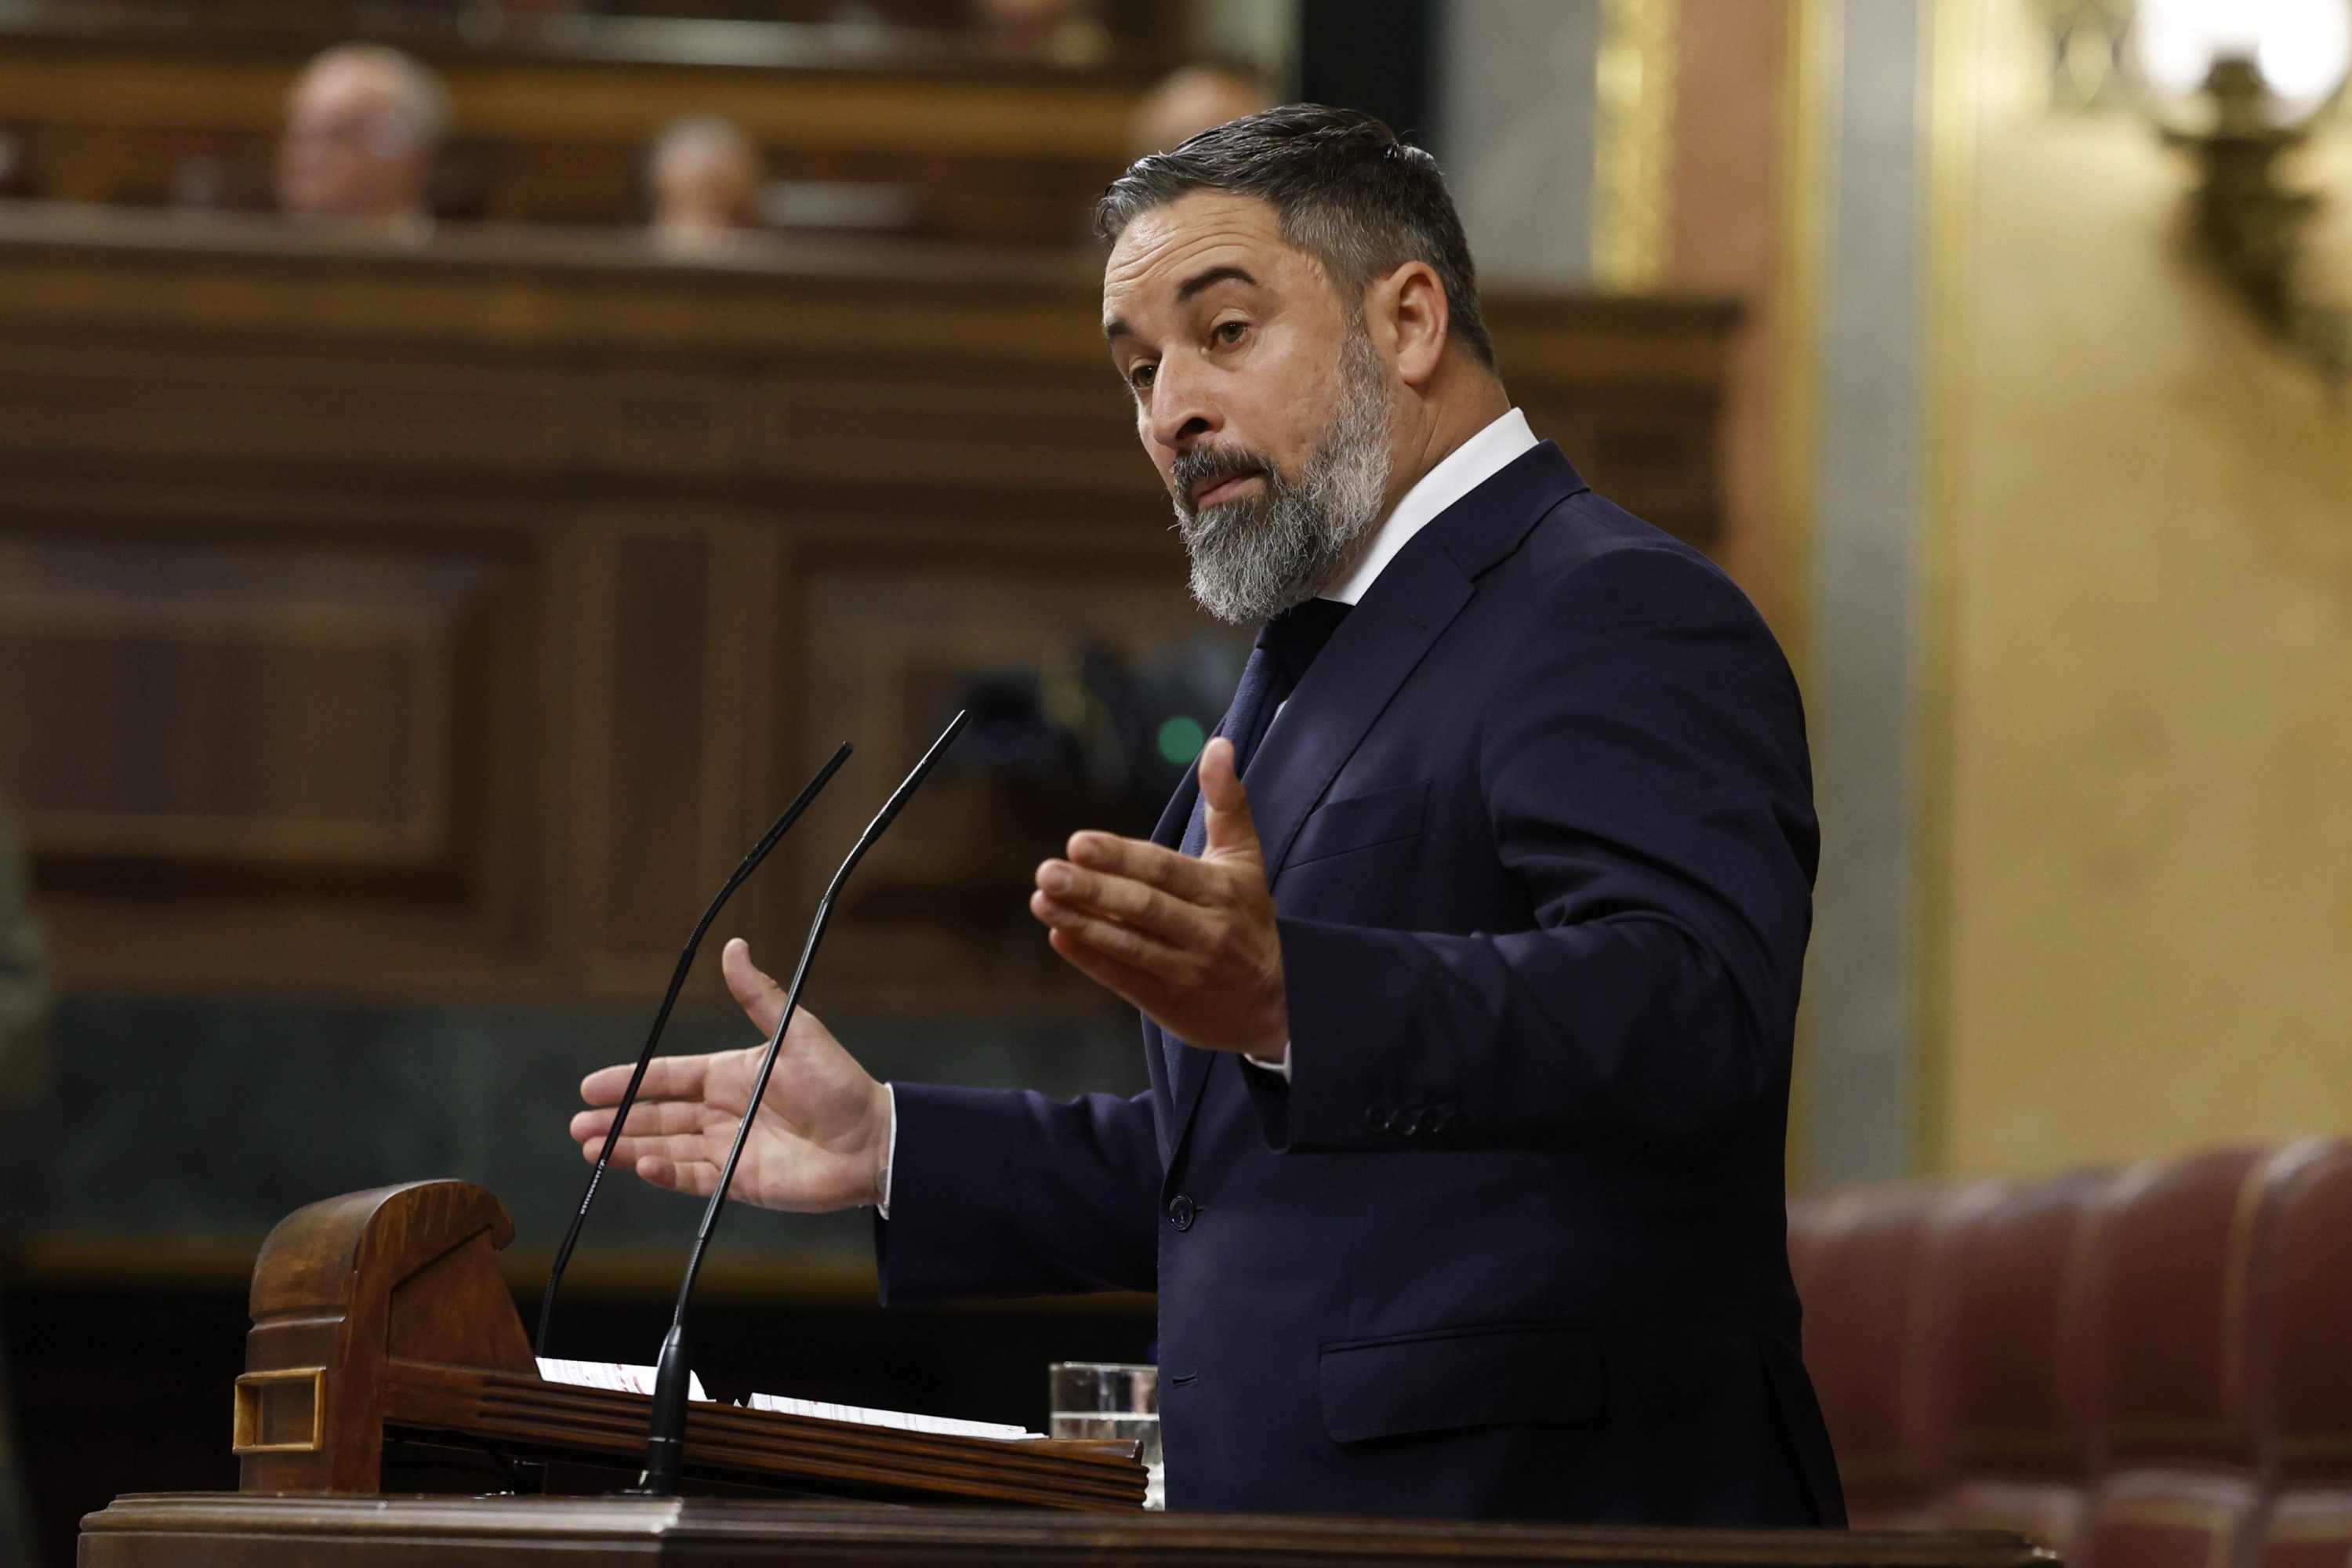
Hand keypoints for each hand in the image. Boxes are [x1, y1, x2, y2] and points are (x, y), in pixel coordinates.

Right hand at [569, 938, 891, 1211]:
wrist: (873, 1140)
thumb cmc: (839, 1083)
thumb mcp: (796, 1032)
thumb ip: (757, 996)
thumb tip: (733, 946)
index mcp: (731, 1074)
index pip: (670, 1077)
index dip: (630, 1081)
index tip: (590, 1085)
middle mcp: (724, 1111)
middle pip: (658, 1116)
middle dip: (617, 1120)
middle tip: (577, 1126)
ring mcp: (729, 1147)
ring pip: (666, 1147)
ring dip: (629, 1147)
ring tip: (592, 1149)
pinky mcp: (740, 1181)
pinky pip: (693, 1177)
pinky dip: (666, 1173)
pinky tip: (641, 1164)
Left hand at [1030, 736, 1286, 1056]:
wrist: (1276, 1001)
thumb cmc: (1249, 916)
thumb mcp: (1245, 859)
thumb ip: (1227, 802)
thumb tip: (1219, 744)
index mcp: (1222, 891)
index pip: (1165, 870)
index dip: (1121, 856)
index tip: (1078, 842)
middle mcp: (1206, 931)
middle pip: (1143, 908)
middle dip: (1093, 889)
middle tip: (1047, 870)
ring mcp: (1186, 970)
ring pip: (1129, 945)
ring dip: (1082, 923)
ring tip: (1041, 899)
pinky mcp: (1168, 1001)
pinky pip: (1124, 979)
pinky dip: (1090, 959)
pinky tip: (1058, 934)